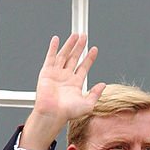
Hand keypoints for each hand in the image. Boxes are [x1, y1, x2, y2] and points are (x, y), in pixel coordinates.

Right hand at [20, 33, 105, 149]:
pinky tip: (57, 39)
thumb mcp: (88, 104)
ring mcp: (56, 74)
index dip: (89, 58)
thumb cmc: (68, 113)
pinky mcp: (47, 72)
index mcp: (75, 84)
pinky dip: (53, 48)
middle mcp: (66, 78)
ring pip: (64, 55)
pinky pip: (50, 57)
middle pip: (74, 58)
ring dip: (70, 45)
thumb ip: (96, 94)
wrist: (52, 113)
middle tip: (84, 37)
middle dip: (80, 47)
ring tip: (76, 35)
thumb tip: (103, 85)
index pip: (84, 67)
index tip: (94, 49)